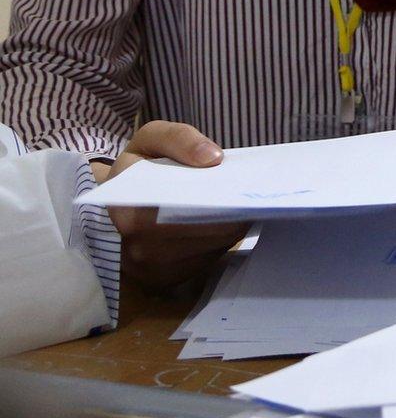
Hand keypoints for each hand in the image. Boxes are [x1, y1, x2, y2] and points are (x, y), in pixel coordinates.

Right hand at [93, 121, 246, 291]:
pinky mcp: (169, 278)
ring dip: (233, 225)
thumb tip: (213, 158)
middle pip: (203, 232)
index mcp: (127, 209)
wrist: (120, 200)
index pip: (178, 210)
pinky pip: (209, 258)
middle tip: (253, 193)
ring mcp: (152, 268)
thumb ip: (179, 139)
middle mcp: (137, 247)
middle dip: (232, 212)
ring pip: (212, 246)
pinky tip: (232, 219)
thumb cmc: (138, 166)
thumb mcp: (151, 139)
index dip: (214, 199)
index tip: (237, 184)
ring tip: (246, 203)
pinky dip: (224, 238)